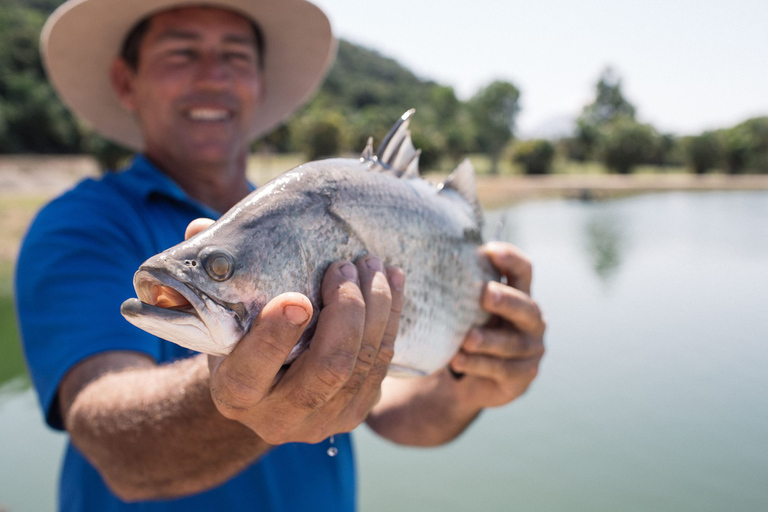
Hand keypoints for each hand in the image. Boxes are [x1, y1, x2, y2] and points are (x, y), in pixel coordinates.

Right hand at [185, 219, 404, 444]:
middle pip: (327, 370)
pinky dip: (391, 320)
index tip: (297, 297)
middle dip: (346, 312)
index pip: (251, 373)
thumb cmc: (238, 339)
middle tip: (345, 266)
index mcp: (233, 395)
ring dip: (376, 309)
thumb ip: (212, 275)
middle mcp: (278, 418)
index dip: (274, 337)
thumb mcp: (218, 315)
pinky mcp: (357, 412)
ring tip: (372, 264)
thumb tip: (200, 229)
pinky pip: (383, 365)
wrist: (264, 392)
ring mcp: (324, 420)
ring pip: (363, 365)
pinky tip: (392, 284)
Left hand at [448, 241, 545, 408]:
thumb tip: (424, 256)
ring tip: (467, 340)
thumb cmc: (467, 329)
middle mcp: (531, 320)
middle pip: (525, 307)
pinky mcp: (523, 375)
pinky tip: (458, 360)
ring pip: (512, 343)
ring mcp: (531, 349)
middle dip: (506, 300)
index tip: (490, 250)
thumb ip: (461, 287)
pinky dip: (478, 365)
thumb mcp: (466, 308)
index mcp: (519, 294)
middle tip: (486, 294)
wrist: (468, 379)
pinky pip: (502, 369)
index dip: (511, 259)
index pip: (523, 270)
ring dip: (488, 340)